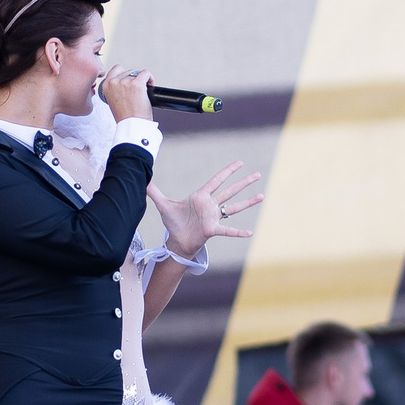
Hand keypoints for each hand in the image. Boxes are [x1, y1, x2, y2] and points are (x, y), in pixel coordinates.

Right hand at [100, 66, 152, 124]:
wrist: (132, 125)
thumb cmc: (125, 117)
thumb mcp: (113, 101)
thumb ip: (115, 89)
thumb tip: (125, 82)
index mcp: (106, 86)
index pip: (116, 69)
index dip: (125, 75)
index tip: (129, 81)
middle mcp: (114, 82)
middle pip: (128, 71)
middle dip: (134, 79)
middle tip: (137, 91)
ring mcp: (125, 82)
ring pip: (137, 73)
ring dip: (142, 80)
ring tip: (142, 92)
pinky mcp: (137, 83)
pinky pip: (146, 73)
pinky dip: (150, 78)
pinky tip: (150, 85)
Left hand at [146, 160, 263, 259]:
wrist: (176, 241)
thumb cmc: (173, 223)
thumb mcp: (163, 205)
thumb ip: (154, 191)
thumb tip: (142, 179)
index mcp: (201, 196)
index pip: (217, 180)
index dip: (228, 171)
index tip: (240, 163)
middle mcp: (211, 205)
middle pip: (230, 191)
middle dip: (244, 182)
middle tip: (258, 174)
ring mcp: (214, 217)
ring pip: (234, 207)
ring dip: (248, 202)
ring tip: (262, 196)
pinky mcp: (213, 230)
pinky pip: (227, 230)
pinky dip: (238, 232)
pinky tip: (249, 232)